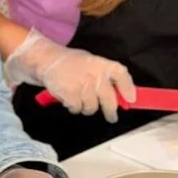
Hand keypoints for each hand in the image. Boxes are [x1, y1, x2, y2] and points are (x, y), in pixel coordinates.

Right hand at [3, 29, 135, 119]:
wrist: (46, 60)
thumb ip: (103, 76)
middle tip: (112, 117)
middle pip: (109, 100)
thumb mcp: (89, 62)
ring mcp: (83, 85)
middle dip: (111, 112)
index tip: (131, 99)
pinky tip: (68, 98)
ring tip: (78, 97)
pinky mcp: (71, 95)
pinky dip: (73, 107)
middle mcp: (94, 74)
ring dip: (86, 107)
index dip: (128, 88)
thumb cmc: (70, 63)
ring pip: (92, 108)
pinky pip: (77, 109)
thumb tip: (120, 95)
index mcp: (100, 63)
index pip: (121, 74)